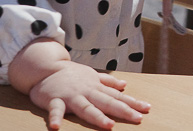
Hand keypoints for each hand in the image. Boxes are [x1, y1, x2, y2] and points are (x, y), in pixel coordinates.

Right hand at [9, 39, 149, 129]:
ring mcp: (71, 96)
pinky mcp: (54, 100)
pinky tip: (56, 127)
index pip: (117, 96)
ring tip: (109, 126)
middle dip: (123, 110)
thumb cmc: (71, 75)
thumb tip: (124, 84)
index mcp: (96, 87)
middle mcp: (86, 91)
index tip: (147, 109)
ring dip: (97, 116)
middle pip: (107, 102)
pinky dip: (55, 118)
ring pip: (86, 107)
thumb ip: (108, 81)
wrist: (45, 67)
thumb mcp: (92, 76)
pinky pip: (55, 110)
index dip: (132, 103)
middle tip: (137, 118)